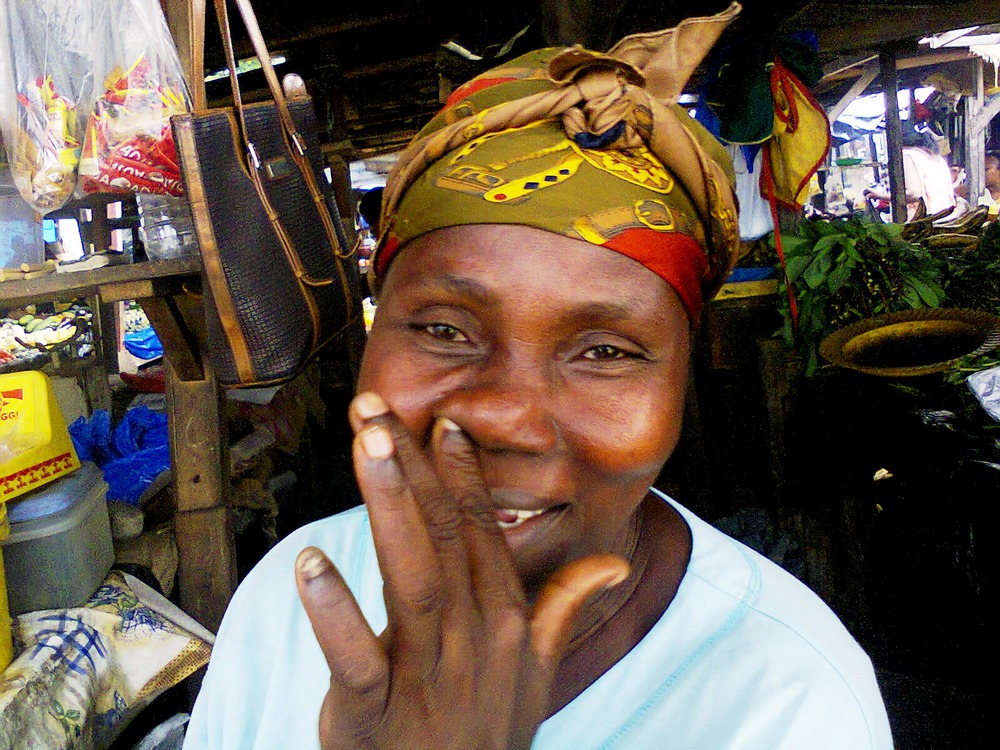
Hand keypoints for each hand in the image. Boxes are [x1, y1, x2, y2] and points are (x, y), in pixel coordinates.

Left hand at [295, 392, 628, 749]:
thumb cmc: (485, 737)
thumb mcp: (536, 676)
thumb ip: (561, 608)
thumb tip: (610, 563)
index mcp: (505, 624)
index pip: (483, 533)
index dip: (462, 475)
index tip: (444, 424)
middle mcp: (473, 640)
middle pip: (443, 537)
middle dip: (411, 466)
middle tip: (377, 409)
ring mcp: (427, 677)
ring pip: (412, 576)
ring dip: (389, 506)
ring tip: (366, 446)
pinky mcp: (374, 716)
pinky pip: (356, 659)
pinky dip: (334, 612)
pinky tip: (310, 563)